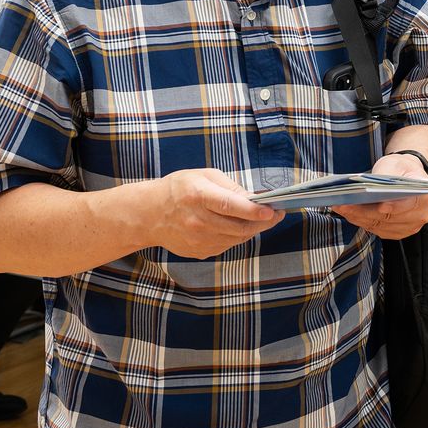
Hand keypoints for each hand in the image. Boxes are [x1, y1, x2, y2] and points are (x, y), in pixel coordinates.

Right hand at [151, 168, 284, 258]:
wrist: (150, 214)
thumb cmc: (179, 189)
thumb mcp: (203, 176)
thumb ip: (230, 187)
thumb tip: (254, 198)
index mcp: (198, 196)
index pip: (229, 206)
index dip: (252, 210)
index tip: (272, 210)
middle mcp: (198, 221)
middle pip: (239, 226)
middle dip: (263, 222)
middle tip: (277, 214)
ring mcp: (198, 240)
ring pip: (237, 238)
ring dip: (253, 229)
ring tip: (261, 218)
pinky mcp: (199, 251)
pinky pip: (227, 245)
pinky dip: (237, 237)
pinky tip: (238, 226)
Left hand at [333, 153, 427, 239]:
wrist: (405, 176)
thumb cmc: (401, 168)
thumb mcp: (395, 163)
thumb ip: (386, 174)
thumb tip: (370, 186)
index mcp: (427, 196)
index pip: (409, 204)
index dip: (393, 207)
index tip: (378, 206)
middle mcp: (421, 215)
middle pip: (390, 218)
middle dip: (365, 211)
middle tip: (345, 204)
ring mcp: (410, 226)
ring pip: (381, 226)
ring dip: (359, 218)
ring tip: (342, 208)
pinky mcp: (397, 232)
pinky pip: (377, 230)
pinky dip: (362, 222)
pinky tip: (349, 214)